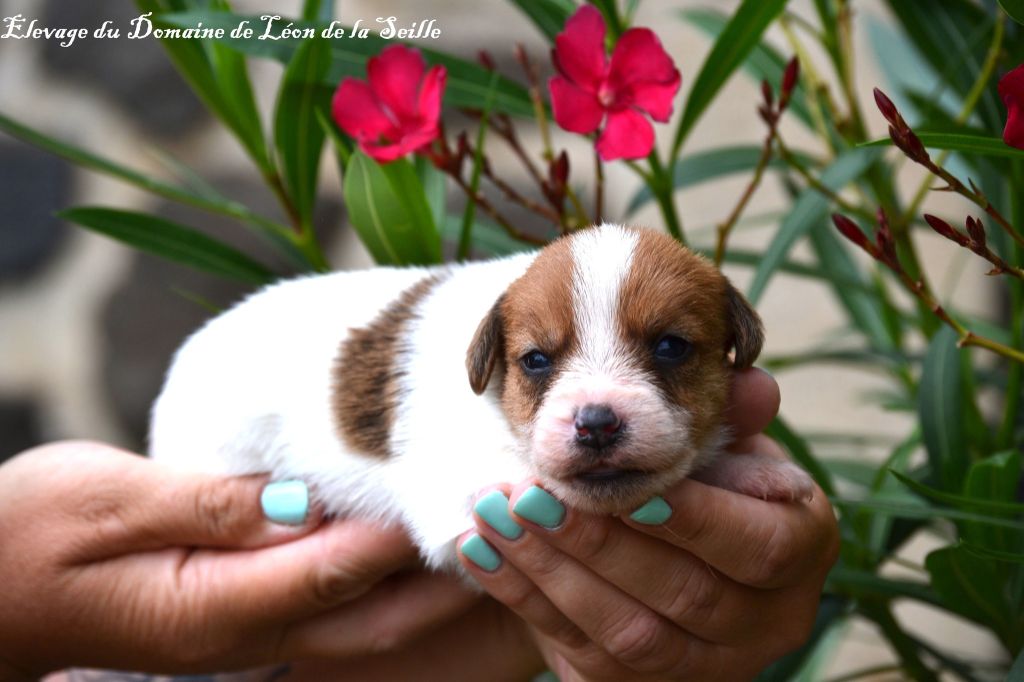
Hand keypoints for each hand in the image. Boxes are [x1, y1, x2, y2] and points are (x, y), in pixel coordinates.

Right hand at [0, 441, 477, 677]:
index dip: (411, 533)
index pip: (339, 566)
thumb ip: (211, 505)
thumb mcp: (108, 502)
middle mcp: (243, 629)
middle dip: (444, 575)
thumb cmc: (27, 535)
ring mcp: (242, 630)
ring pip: (357, 615)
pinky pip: (323, 602)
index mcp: (217, 602)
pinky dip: (374, 576)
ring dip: (423, 582)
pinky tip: (404, 539)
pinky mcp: (234, 612)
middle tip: (509, 525)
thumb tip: (303, 503)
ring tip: (486, 532)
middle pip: (370, 609)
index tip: (475, 495)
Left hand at [458, 368, 839, 680]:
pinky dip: (524, 600)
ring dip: (552, 572)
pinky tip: (481, 551)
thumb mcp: (726, 449)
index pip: (759, 548)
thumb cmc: (707, 485)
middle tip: (530, 494)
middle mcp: (767, 622)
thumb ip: (733, 420)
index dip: (694, 520)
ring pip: (629, 635)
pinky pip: (580, 653)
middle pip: (684, 595)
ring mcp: (706, 665)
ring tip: (494, 516)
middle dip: (599, 543)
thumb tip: (753, 386)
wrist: (676, 554)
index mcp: (802, 551)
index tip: (631, 489)